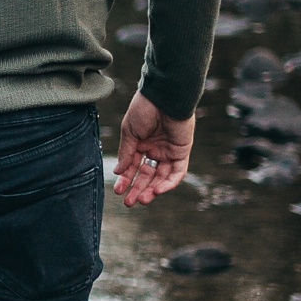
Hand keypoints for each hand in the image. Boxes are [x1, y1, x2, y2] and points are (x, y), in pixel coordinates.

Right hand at [113, 92, 194, 206]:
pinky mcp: (181, 152)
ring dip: (152, 190)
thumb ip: (127, 154)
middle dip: (138, 189)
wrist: (164, 97)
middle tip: (129, 202)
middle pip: (147, 175)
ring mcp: (169, 151)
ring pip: (161, 177)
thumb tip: (118, 172)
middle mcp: (155, 149)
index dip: (126, 179)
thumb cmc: (144, 110)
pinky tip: (157, 190)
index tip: (118, 191)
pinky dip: (168, 183)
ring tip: (142, 199)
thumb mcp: (130, 133)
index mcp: (141, 144)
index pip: (133, 167)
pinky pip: (177, 172)